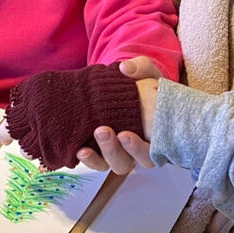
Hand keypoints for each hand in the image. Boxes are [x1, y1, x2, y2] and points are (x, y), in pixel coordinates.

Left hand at [76, 57, 161, 172]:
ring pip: (112, 164)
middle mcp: (137, 149)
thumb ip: (142, 68)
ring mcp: (120, 152)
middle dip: (113, 150)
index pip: (150, 153)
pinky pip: (97, 162)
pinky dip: (89, 160)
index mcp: (154, 137)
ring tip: (85, 145)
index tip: (124, 134)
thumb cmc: (146, 86)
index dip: (138, 149)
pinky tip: (79, 150)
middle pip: (127, 163)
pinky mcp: (104, 151)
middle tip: (102, 130)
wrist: (130, 89)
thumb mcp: (148, 74)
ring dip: (99, 156)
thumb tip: (125, 68)